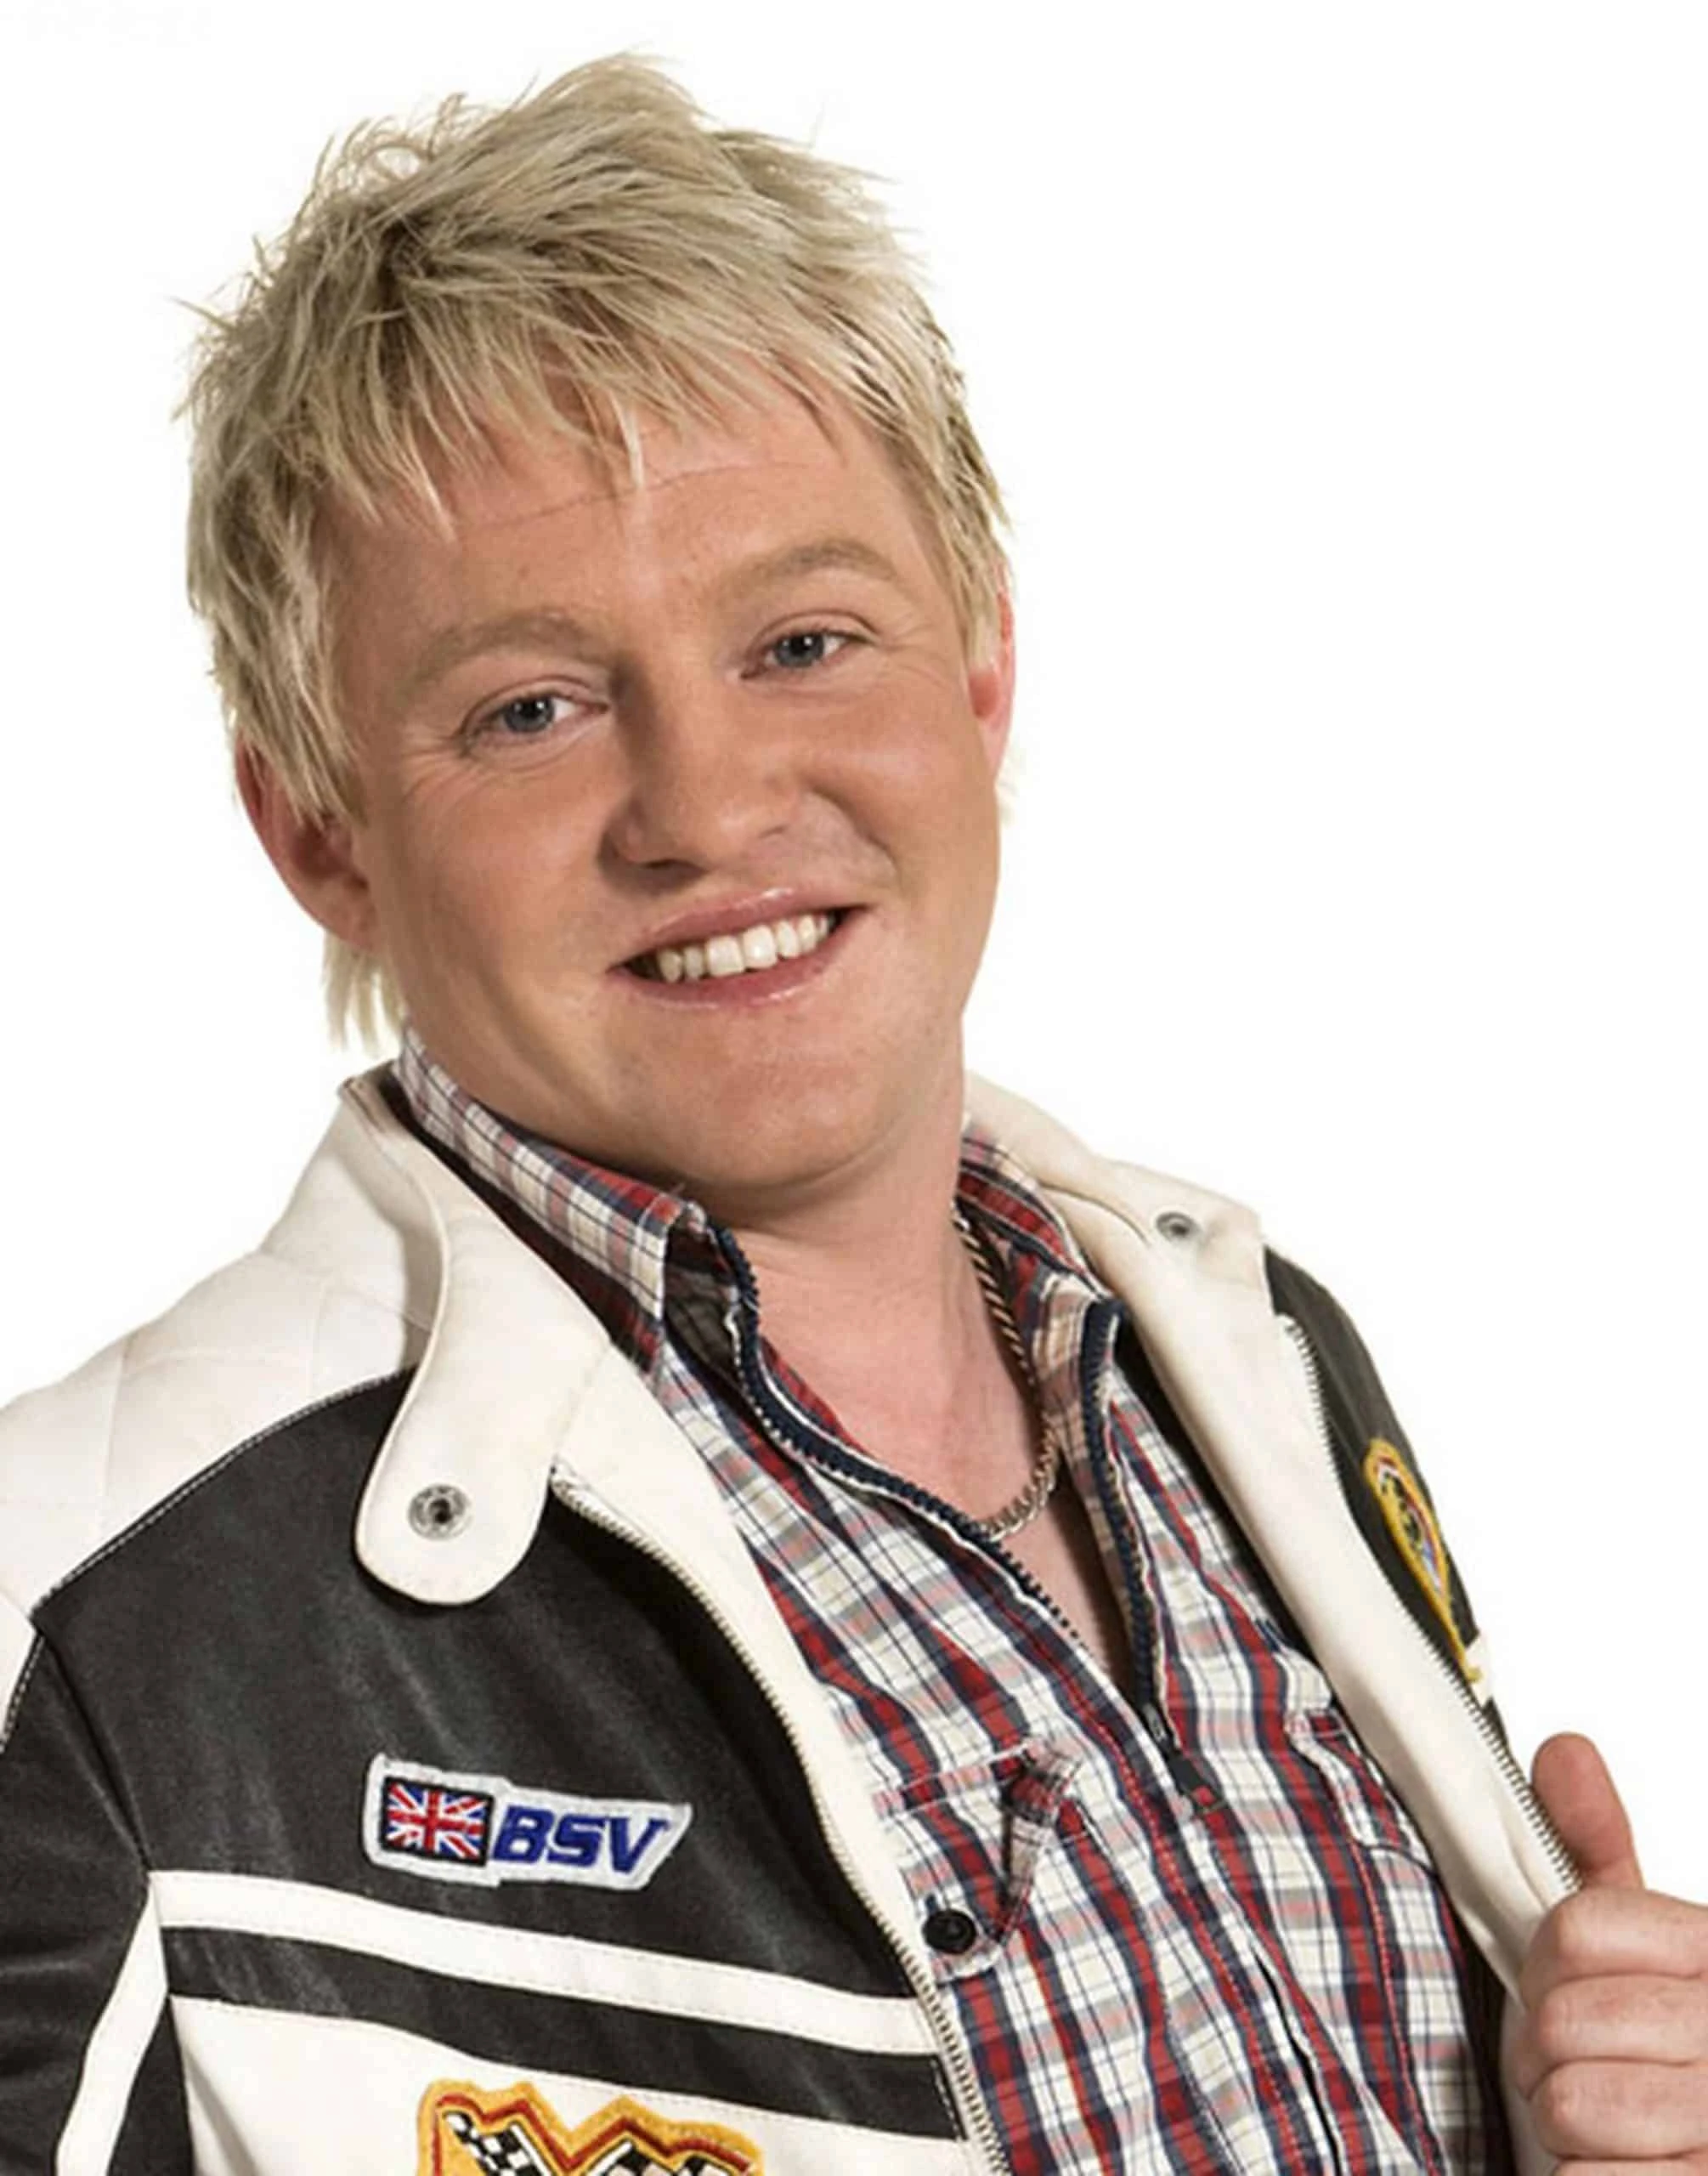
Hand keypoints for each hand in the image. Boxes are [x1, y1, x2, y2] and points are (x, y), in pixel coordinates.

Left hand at [1510, 1733, 1707, 2167]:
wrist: (1704, 2159)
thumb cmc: (1668, 2066)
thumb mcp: (1645, 1951)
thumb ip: (1599, 1852)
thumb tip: (1563, 1749)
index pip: (1576, 1929)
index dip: (1543, 1969)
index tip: (1566, 1993)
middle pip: (1563, 2020)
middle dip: (1546, 2057)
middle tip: (1584, 2072)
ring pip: (1572, 2106)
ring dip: (1569, 2133)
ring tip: (1611, 2133)